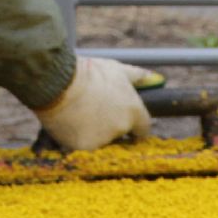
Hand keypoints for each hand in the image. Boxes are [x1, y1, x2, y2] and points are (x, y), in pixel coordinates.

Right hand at [33, 56, 162, 150]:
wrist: (59, 81)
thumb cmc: (90, 73)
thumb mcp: (117, 70)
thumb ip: (139, 77)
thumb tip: (159, 79)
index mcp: (133, 110)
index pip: (143, 129)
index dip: (134, 128)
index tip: (125, 125)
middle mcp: (122, 128)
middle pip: (120, 136)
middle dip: (110, 129)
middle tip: (93, 114)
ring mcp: (104, 139)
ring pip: (101, 142)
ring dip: (93, 133)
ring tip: (78, 115)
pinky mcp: (85, 148)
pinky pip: (83, 147)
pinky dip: (76, 139)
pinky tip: (68, 124)